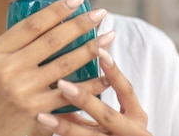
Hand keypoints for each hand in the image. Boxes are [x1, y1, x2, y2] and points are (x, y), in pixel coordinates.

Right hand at [0, 0, 113, 135]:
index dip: (57, 10)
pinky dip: (92, 83)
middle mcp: (9, 69)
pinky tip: (106, 74)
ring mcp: (24, 91)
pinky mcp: (38, 112)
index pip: (32, 24)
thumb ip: (14, 46)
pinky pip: (72, 94)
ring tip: (108, 37)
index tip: (77, 1)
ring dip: (91, 48)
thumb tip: (49, 21)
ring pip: (65, 64)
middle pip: (52, 40)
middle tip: (99, 13)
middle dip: (80, 24)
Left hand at [35, 48, 151, 135]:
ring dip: (64, 126)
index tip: (100, 51)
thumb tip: (71, 68)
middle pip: (107, 116)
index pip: (126, 91)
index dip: (114, 72)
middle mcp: (130, 133)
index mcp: (136, 117)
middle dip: (84, 99)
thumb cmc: (118, 133)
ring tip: (42, 116)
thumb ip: (99, 98)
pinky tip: (44, 130)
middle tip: (62, 84)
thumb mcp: (118, 117)